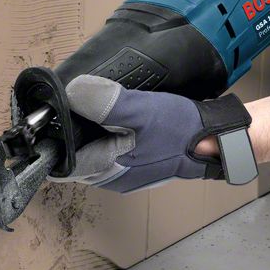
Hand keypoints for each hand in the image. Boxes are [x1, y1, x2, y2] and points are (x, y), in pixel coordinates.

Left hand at [50, 75, 247, 192]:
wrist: (216, 139)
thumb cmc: (181, 131)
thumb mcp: (139, 110)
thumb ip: (103, 103)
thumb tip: (73, 93)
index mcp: (106, 169)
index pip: (62, 159)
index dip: (55, 135)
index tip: (54, 112)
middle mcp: (112, 176)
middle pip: (75, 155)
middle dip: (72, 130)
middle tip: (74, 102)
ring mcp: (125, 171)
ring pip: (92, 150)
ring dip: (89, 129)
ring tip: (91, 104)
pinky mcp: (137, 162)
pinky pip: (110, 147)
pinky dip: (106, 131)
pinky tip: (113, 114)